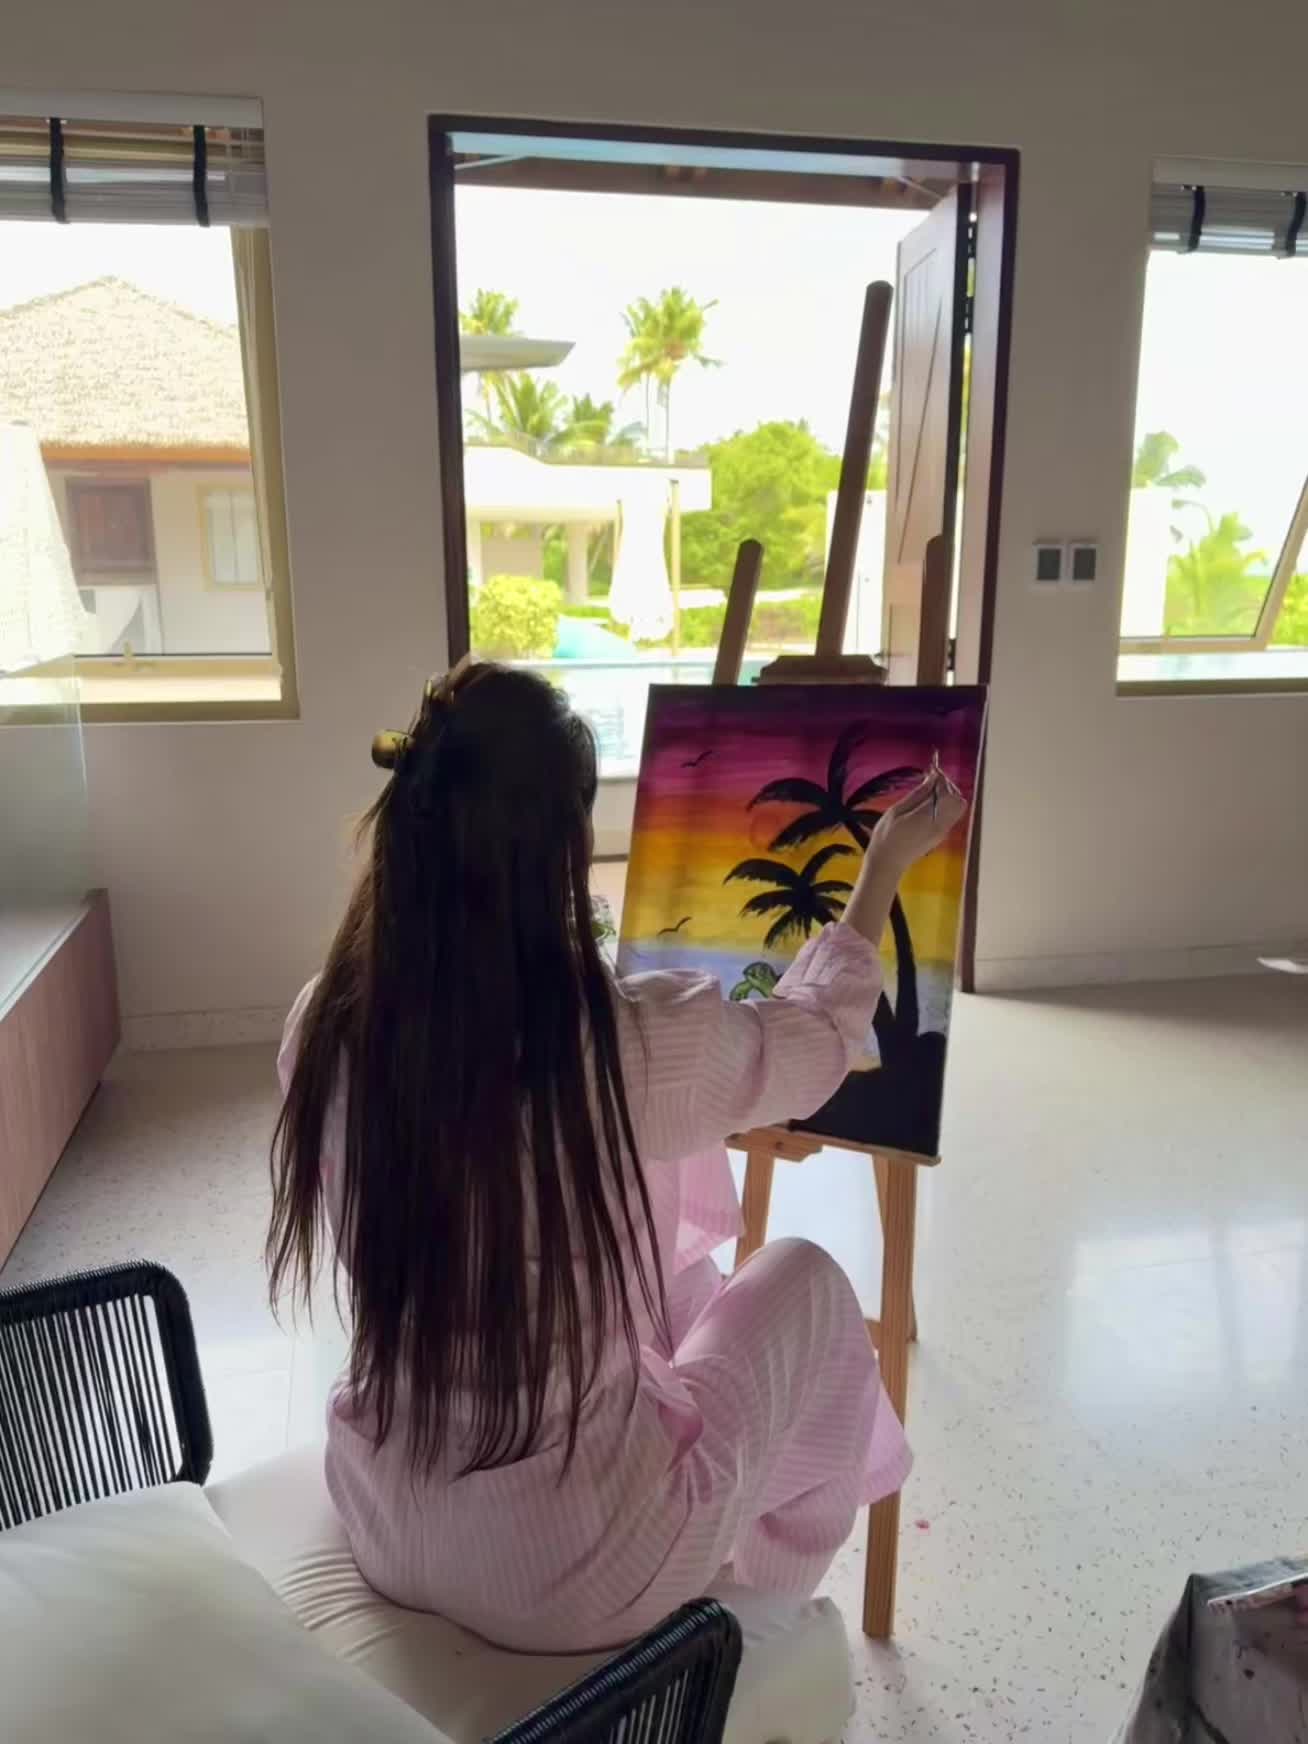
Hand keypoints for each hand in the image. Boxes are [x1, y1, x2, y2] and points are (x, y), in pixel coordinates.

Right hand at [866, 759, 967, 874]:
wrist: (887, 863)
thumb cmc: (886, 837)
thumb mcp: (897, 811)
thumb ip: (917, 794)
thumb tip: (932, 779)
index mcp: (929, 818)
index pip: (947, 793)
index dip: (941, 779)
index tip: (931, 771)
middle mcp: (941, 826)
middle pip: (958, 800)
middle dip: (947, 786)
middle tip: (930, 781)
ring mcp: (943, 832)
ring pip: (957, 808)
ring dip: (947, 796)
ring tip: (929, 792)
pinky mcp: (941, 836)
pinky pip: (951, 815)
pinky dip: (944, 805)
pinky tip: (928, 803)